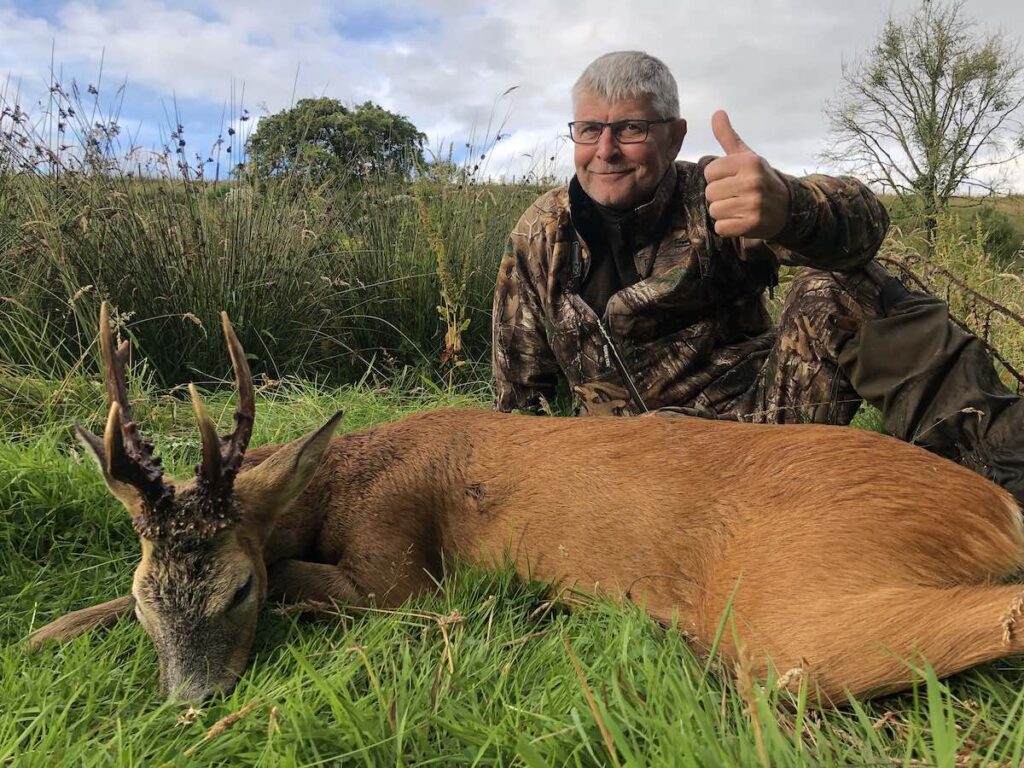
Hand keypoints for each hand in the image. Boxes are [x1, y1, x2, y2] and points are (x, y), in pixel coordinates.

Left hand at [704, 110, 789, 239]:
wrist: (788, 207)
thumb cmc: (760, 179)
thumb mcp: (747, 156)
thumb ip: (728, 137)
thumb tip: (717, 112)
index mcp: (749, 162)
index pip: (709, 172)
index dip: (717, 178)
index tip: (731, 180)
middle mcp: (752, 181)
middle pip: (710, 192)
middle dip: (719, 196)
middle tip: (736, 195)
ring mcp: (753, 203)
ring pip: (714, 210)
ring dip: (723, 212)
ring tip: (739, 208)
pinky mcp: (752, 223)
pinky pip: (721, 228)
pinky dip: (727, 227)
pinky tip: (740, 220)